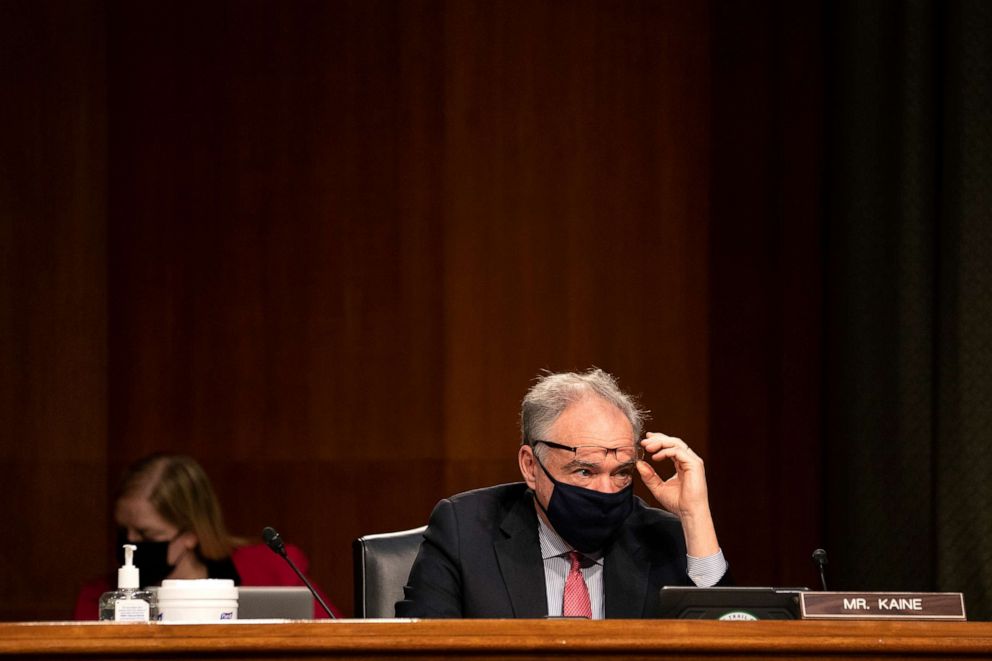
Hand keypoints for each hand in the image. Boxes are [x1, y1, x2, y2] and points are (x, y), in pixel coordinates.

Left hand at [636, 432, 718, 556]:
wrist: (689, 513)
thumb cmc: (677, 503)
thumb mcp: (658, 488)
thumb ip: (649, 476)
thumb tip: (639, 463)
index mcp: (682, 464)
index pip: (671, 447)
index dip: (658, 441)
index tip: (645, 441)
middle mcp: (689, 461)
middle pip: (673, 442)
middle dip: (657, 439)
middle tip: (644, 442)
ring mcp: (693, 462)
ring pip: (676, 443)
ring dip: (660, 443)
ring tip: (647, 447)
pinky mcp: (695, 464)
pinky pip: (678, 452)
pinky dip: (665, 452)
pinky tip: (655, 457)